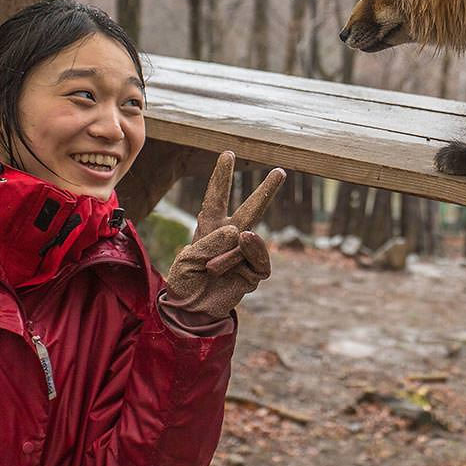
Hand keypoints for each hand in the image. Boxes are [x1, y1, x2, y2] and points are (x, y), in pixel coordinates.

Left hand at [164, 151, 285, 318]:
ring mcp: (244, 254)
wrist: (191, 311)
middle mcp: (230, 237)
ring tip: (212, 269)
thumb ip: (212, 242)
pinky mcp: (253, 273)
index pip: (216, 198)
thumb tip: (242, 232)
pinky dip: (246, 259)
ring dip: (231, 254)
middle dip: (266, 191)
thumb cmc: (185, 282)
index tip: (228, 154)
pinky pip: (258, 261)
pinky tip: (238, 264)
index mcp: (209, 228)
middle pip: (251, 209)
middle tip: (281, 171)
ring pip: (250, 240)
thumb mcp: (188, 259)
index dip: (221, 177)